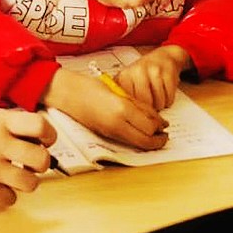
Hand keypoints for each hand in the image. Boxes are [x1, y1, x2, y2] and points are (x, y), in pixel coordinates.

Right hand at [0, 108, 56, 207]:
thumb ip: (6, 123)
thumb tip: (35, 136)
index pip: (40, 126)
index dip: (49, 136)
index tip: (45, 141)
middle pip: (40, 159)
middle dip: (40, 163)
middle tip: (30, 163)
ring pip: (30, 183)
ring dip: (25, 181)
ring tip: (13, 176)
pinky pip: (10, 199)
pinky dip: (6, 195)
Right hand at [42, 67, 168, 149]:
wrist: (67, 94)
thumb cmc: (89, 87)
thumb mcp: (119, 91)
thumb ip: (137, 104)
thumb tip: (155, 117)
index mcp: (121, 109)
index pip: (150, 126)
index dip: (160, 126)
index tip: (165, 123)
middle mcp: (117, 124)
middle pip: (145, 141)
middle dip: (158, 141)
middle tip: (164, 136)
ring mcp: (110, 132)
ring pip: (136, 144)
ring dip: (148, 142)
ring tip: (154, 135)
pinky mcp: (105, 135)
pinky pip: (126, 141)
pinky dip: (137, 140)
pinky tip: (139, 132)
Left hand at [115, 45, 189, 110]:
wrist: (163, 57)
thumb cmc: (143, 72)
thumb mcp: (128, 80)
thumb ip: (123, 95)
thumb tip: (120, 114)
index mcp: (125, 75)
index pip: (129, 102)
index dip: (135, 110)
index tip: (138, 111)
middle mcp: (138, 71)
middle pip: (145, 103)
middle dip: (149, 108)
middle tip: (149, 103)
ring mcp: (154, 71)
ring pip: (159, 102)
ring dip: (160, 105)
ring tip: (156, 97)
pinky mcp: (168, 73)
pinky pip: (169, 97)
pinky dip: (168, 100)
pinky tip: (164, 93)